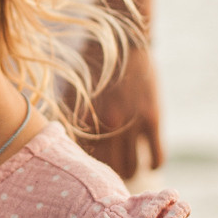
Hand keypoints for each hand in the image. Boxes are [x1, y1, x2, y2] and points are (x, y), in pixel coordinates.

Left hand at [80, 44, 161, 181]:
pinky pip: (156, 157)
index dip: (82, 171)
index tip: (84, 171)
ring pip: (131, 170)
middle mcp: (105, 125)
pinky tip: (148, 160)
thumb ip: (67, 121)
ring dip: (129, 172)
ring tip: (127, 166)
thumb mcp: (72, 92)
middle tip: (106, 174)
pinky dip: (152, 164)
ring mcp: (131, 122)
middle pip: (105, 171)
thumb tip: (61, 150)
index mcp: (82, 119)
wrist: (125, 40)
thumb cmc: (93, 67)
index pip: (80, 162)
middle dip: (105, 177)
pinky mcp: (153, 118)